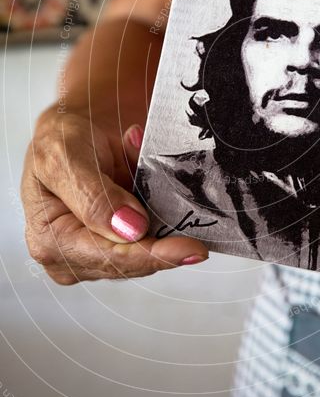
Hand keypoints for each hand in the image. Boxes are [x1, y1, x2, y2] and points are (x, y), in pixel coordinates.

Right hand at [21, 109, 208, 283]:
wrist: (70, 135)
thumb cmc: (59, 142)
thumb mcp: (66, 156)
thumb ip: (95, 195)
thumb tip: (131, 229)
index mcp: (49, 241)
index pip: (110, 258)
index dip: (153, 256)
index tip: (192, 249)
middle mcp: (68, 257)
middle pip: (131, 262)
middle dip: (162, 239)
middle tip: (192, 221)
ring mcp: (92, 255)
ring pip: (144, 252)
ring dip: (159, 219)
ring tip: (152, 178)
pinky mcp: (114, 246)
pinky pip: (148, 238)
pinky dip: (158, 214)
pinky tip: (151, 187)